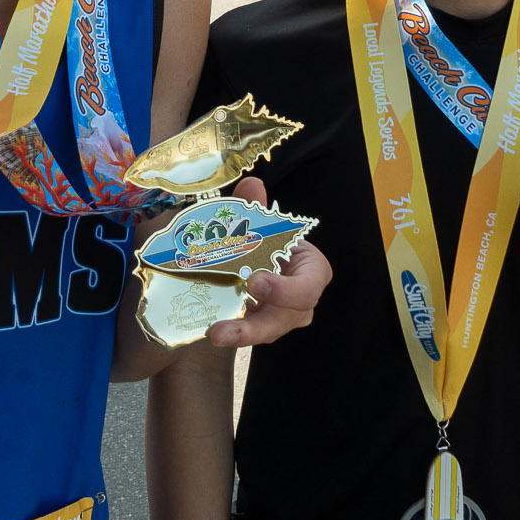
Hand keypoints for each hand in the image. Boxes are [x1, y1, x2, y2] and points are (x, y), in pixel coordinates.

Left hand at [204, 178, 331, 348]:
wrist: (260, 255)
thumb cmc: (270, 240)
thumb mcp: (264, 224)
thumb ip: (257, 208)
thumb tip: (251, 185)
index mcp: (312, 272)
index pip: (308, 287)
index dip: (285, 290)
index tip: (255, 282)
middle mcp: (300, 302)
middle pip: (284, 319)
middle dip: (255, 326)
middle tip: (224, 326)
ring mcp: (281, 318)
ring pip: (264, 331)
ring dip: (238, 334)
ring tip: (212, 333)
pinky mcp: (258, 325)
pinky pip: (246, 330)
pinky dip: (228, 329)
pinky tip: (206, 327)